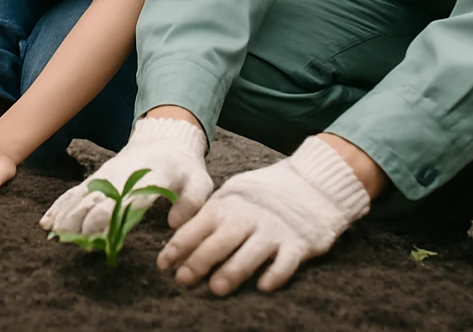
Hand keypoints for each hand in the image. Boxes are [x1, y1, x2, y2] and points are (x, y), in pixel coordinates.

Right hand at [41, 117, 211, 234]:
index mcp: (146, 178)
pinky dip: (60, 206)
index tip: (93, 235)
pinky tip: (47, 221)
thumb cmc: (184, 168)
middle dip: (78, 219)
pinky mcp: (98, 179)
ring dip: (65, 213)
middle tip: (65, 241)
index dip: (105, 216)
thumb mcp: (199, 182)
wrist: (166, 140)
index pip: (122, 198)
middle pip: (95, 199)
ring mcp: (106, 177)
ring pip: (81, 195)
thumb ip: (191, 202)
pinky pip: (75, 192)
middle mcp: (121, 177)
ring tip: (51, 232)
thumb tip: (174, 224)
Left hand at [157, 137, 369, 294]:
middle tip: (182, 280)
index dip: (179, 245)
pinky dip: (275, 273)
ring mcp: (274, 230)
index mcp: (228, 204)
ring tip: (216, 288)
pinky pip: (286, 261)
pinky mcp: (299, 243)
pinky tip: (264, 286)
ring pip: (250, 252)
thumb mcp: (232, 196)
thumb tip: (179, 241)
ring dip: (232, 270)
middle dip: (199, 260)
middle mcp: (248, 216)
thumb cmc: (261, 196)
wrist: (309, 184)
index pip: (198, 225)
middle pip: (220, 240)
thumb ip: (210, 216)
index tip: (163, 264)